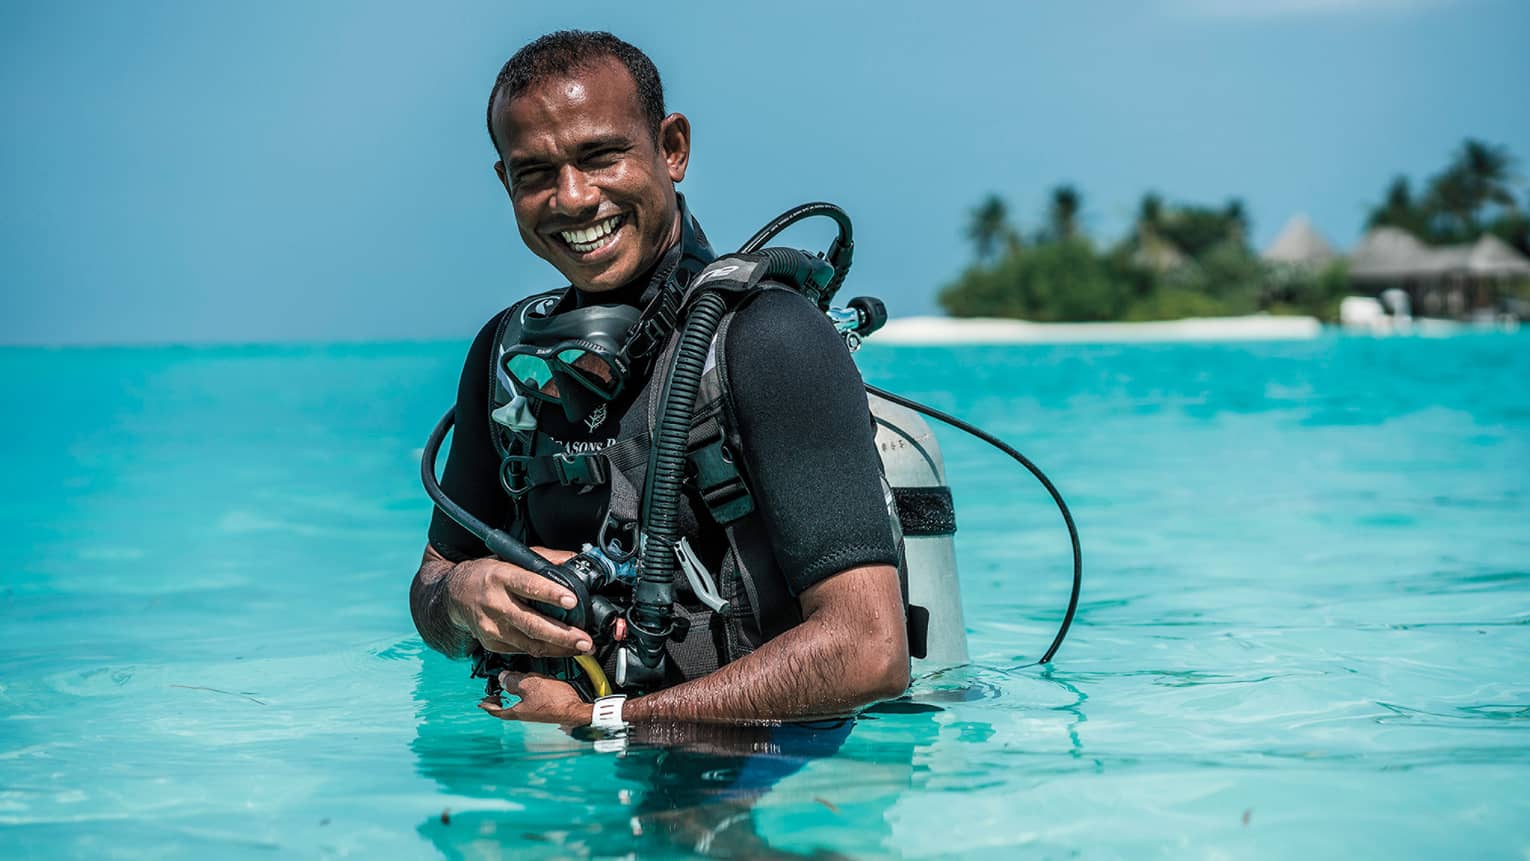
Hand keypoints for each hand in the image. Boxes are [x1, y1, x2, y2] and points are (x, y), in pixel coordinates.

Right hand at [446, 549, 593, 656]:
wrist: (455, 595)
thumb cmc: (488, 574)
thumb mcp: (512, 558)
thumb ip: (544, 558)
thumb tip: (575, 560)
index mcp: (500, 576)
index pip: (528, 585)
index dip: (550, 594)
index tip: (572, 601)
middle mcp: (494, 603)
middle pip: (531, 623)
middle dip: (561, 634)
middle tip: (584, 640)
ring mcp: (492, 627)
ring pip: (529, 643)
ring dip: (558, 648)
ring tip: (582, 648)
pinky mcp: (492, 643)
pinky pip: (523, 651)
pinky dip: (544, 651)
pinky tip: (562, 650)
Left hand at [479, 670, 592, 724]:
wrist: (578, 710)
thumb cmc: (557, 701)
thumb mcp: (531, 685)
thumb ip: (514, 681)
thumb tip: (503, 678)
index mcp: (517, 712)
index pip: (496, 710)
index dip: (487, 704)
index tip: (482, 701)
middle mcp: (526, 714)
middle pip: (507, 707)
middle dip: (501, 699)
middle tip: (497, 692)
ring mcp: (537, 712)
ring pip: (520, 703)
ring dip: (515, 695)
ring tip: (514, 685)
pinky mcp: (547, 708)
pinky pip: (532, 700)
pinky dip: (528, 694)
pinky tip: (534, 686)